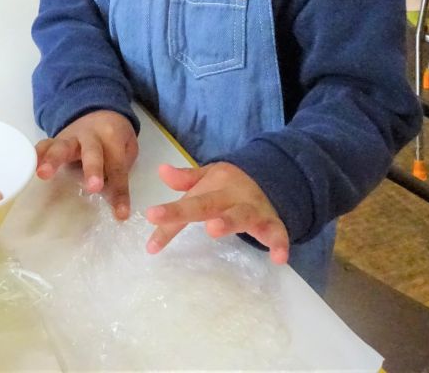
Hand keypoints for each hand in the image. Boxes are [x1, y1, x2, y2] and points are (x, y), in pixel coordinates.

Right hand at [35, 110, 138, 219]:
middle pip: (92, 152)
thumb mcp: (126, 149)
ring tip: (43, 174)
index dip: (119, 191)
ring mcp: (70, 137)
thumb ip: (119, 170)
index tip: (121, 214)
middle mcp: (91, 136)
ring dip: (53, 160)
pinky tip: (27, 167)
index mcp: (112, 137)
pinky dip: (36, 155)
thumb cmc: (114, 137)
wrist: (99, 112)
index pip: (117, 167)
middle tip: (93, 187)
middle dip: (93, 169)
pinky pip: (44, 145)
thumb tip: (111, 198)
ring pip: (62, 146)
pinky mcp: (55, 140)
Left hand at [145, 162, 289, 263]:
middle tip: (159, 217)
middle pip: (206, 204)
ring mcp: (252, 209)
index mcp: (213, 185)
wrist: (274, 178)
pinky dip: (280, 243)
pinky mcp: (273, 223)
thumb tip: (161, 170)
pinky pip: (277, 233)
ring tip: (213, 229)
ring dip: (228, 221)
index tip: (148, 239)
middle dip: (183, 211)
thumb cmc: (232, 185)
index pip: (187, 203)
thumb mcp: (210, 177)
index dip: (167, 217)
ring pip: (240, 215)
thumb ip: (187, 179)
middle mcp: (231, 196)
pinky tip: (279, 258)